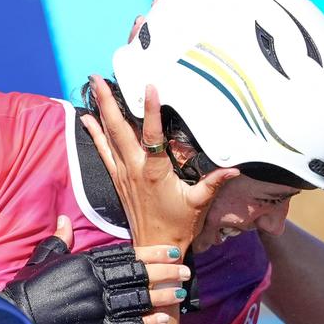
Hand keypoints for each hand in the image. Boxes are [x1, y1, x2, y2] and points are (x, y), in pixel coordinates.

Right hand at [5, 215, 190, 323]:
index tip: (171, 250)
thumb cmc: (28, 287)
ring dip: (160, 297)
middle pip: (137, 276)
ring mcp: (95, 308)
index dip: (151, 252)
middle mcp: (94, 283)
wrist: (13, 321)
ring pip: (136, 300)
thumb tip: (63, 220)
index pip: (126, 255)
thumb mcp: (43, 258)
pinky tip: (162, 321)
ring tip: (179, 294)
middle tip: (186, 271)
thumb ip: (59, 240)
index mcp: (85, 263)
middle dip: (165, 272)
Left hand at [81, 77, 238, 250]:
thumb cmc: (178, 225)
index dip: (152, 110)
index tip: (150, 87)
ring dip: (100, 111)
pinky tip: (88, 119)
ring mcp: (123, 173)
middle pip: (119, 129)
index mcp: (155, 172)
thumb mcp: (199, 203)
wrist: (154, 247)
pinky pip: (103, 151)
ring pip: (108, 136)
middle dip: (108, 102)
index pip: (153, 135)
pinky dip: (95, 134)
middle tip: (98, 77)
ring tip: (93, 87)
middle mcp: (134, 169)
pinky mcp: (118, 179)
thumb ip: (214, 182)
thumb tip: (235, 168)